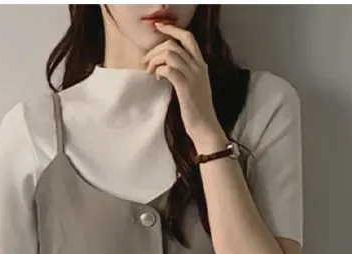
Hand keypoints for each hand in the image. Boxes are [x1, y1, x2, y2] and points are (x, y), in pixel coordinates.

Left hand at [143, 21, 225, 154]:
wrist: (205, 128)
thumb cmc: (197, 110)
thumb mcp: (194, 86)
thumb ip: (185, 72)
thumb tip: (166, 65)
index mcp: (201, 64)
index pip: (188, 37)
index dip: (172, 29)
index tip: (158, 28)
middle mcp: (198, 67)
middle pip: (174, 44)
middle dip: (156, 49)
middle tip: (146, 61)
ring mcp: (193, 77)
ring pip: (170, 54)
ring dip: (154, 60)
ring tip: (150, 71)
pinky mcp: (185, 88)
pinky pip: (168, 69)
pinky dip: (159, 70)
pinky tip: (157, 77)